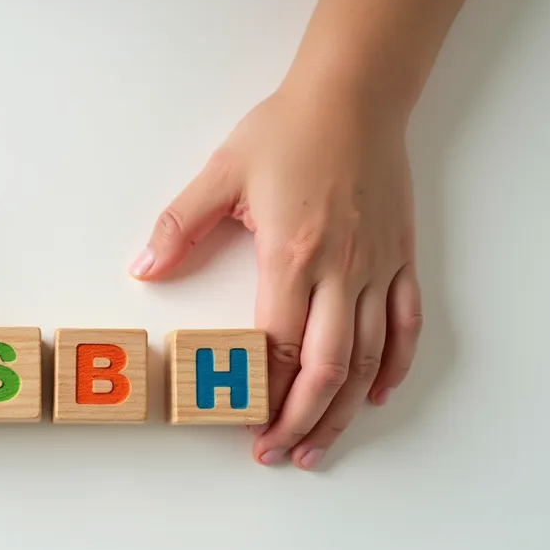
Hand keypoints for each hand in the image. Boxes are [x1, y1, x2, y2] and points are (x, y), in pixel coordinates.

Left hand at [131, 86, 422, 469]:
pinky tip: (377, 393)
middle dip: (300, 421)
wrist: (355, 95)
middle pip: (326, 369)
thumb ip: (180, 227)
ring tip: (320, 444)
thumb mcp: (222, 174)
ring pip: (368, 359)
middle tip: (279, 454)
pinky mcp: (401, 258)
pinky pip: (405, 324)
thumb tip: (144, 268)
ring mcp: (375, 267)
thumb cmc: (290, 130)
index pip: (279, 347)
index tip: (246, 426)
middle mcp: (339, 270)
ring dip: (344, 410)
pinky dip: (394, 365)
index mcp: (291, 256)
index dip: (263, 396)